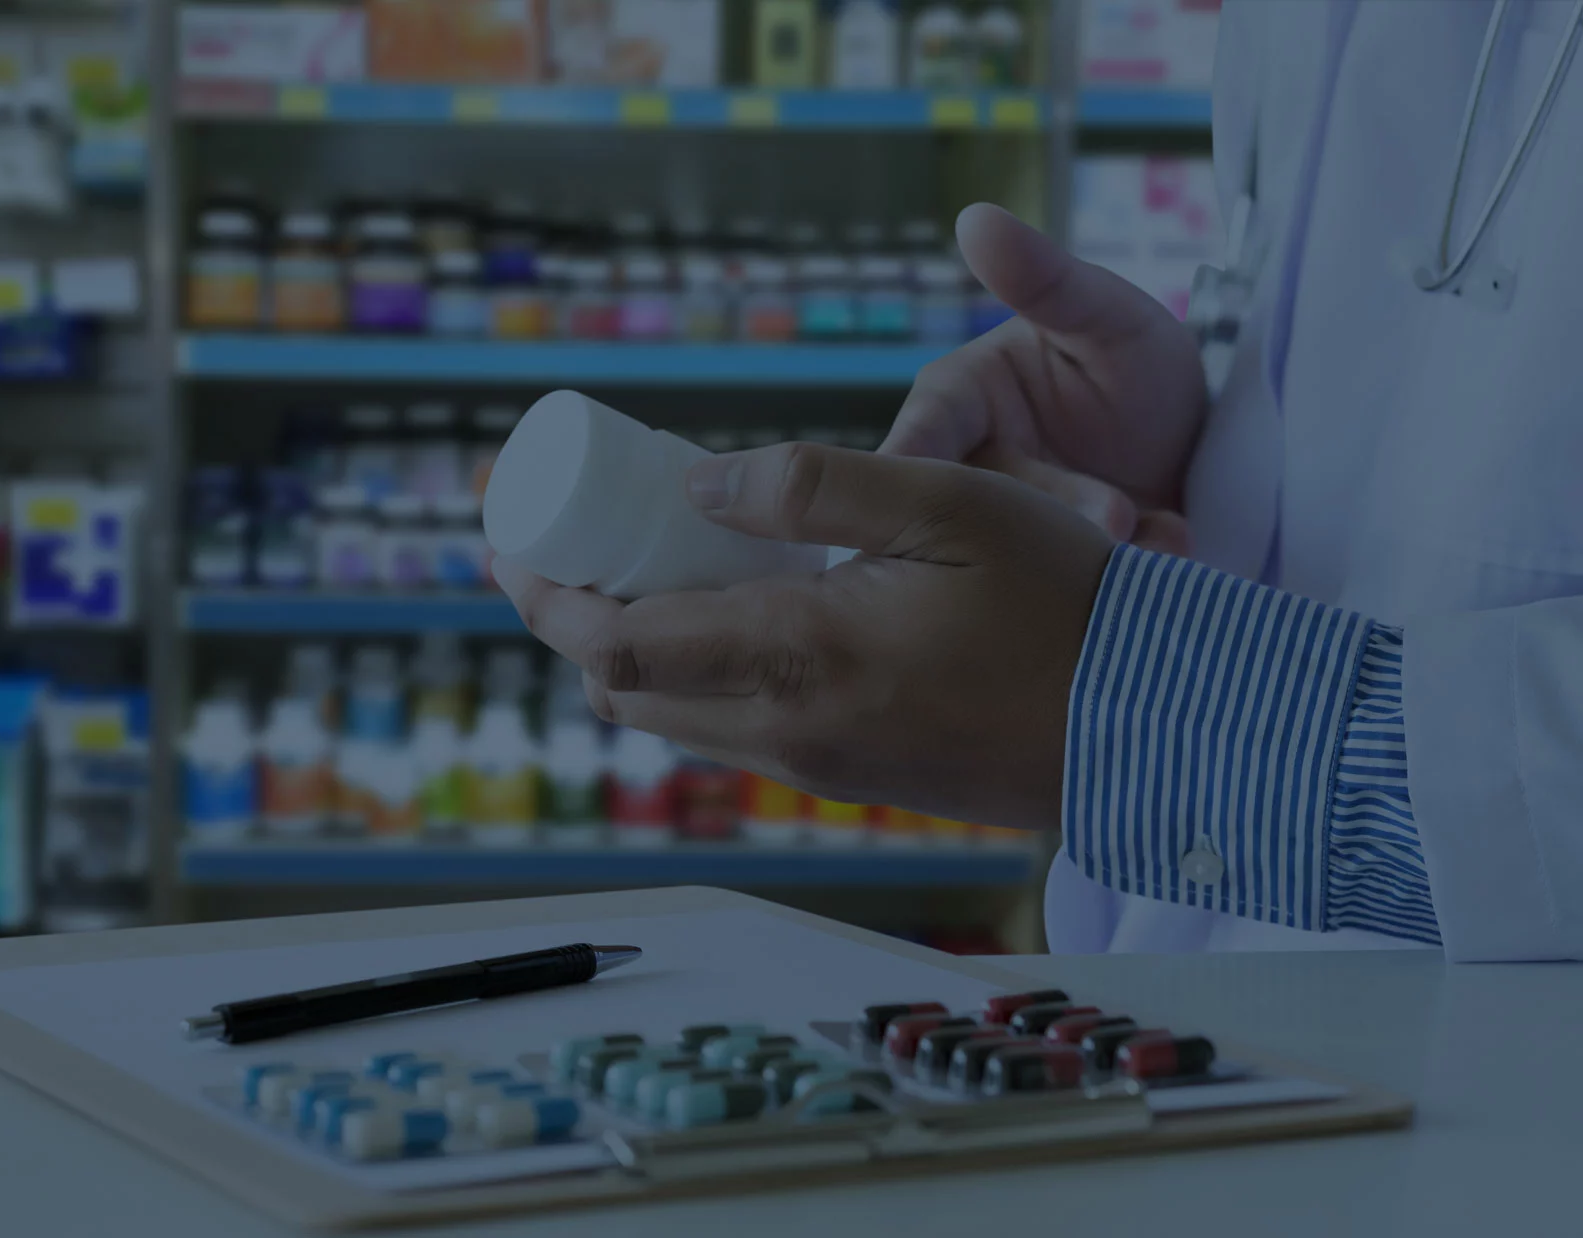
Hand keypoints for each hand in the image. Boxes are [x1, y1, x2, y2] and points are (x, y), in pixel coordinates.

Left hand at [493, 442, 1114, 830]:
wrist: (1150, 723)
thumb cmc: (1062, 602)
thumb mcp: (945, 504)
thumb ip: (811, 488)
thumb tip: (697, 485)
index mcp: (798, 659)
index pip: (615, 649)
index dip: (546, 600)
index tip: (512, 546)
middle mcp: (788, 732)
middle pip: (626, 695)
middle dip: (574, 626)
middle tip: (569, 549)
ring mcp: (818, 768)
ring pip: (677, 721)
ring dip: (635, 654)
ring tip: (644, 569)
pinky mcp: (851, 780)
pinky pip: (735, 734)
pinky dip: (697, 677)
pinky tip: (730, 612)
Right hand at [883, 204, 1206, 555]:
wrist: (1206, 453)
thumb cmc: (1140, 367)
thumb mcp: (1105, 315)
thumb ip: (1045, 278)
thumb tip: (975, 217)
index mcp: (954, 406)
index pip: (912, 446)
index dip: (918, 479)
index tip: (945, 505)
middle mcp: (967, 475)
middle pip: (966, 512)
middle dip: (1047, 516)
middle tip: (1117, 515)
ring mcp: (1004, 537)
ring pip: (1016, 559)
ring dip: (1091, 551)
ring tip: (1160, 530)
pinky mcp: (1045, 583)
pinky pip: (1063, 592)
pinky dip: (1120, 578)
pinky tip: (1172, 543)